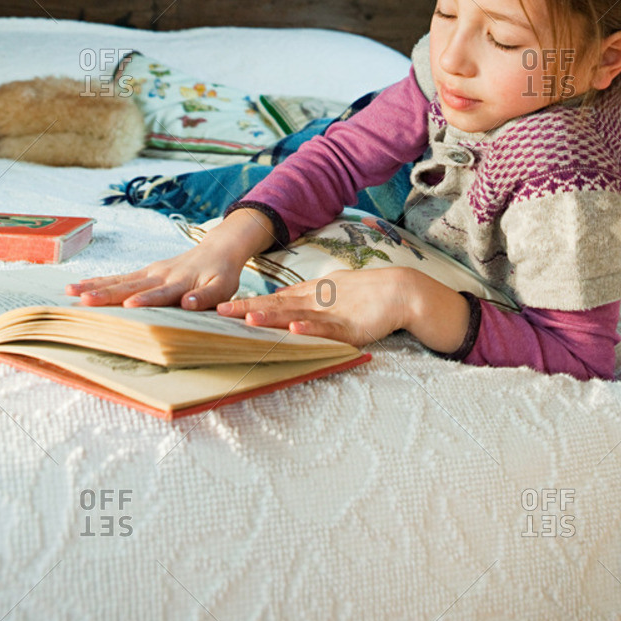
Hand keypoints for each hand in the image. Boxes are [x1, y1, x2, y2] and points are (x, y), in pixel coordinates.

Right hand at [65, 209, 274, 309]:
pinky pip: (119, 277)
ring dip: (95, 286)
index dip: (146, 299)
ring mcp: (150, 272)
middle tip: (83, 300)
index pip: (161, 293)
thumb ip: (207, 297)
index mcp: (180, 282)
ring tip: (70, 292)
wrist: (218, 249)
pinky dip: (98, 281)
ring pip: (119, 280)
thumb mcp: (223, 287)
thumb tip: (189, 304)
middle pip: (131, 286)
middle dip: (106, 293)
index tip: (129, 305)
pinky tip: (79, 286)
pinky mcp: (144, 272)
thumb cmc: (221, 274)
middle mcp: (161, 275)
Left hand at [216, 267, 414, 347]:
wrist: (400, 290)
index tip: (221, 307)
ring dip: (273, 317)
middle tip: (221, 312)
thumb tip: (276, 297)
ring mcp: (332, 313)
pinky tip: (295, 330)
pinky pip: (327, 329)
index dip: (248, 303)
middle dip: (248, 309)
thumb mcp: (329, 289)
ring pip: (297, 315)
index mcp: (310, 294)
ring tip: (248, 319)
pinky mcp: (350, 327)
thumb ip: (303, 294)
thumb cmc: (365, 292)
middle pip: (277, 305)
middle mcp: (316, 301)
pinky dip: (311, 329)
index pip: (273, 299)